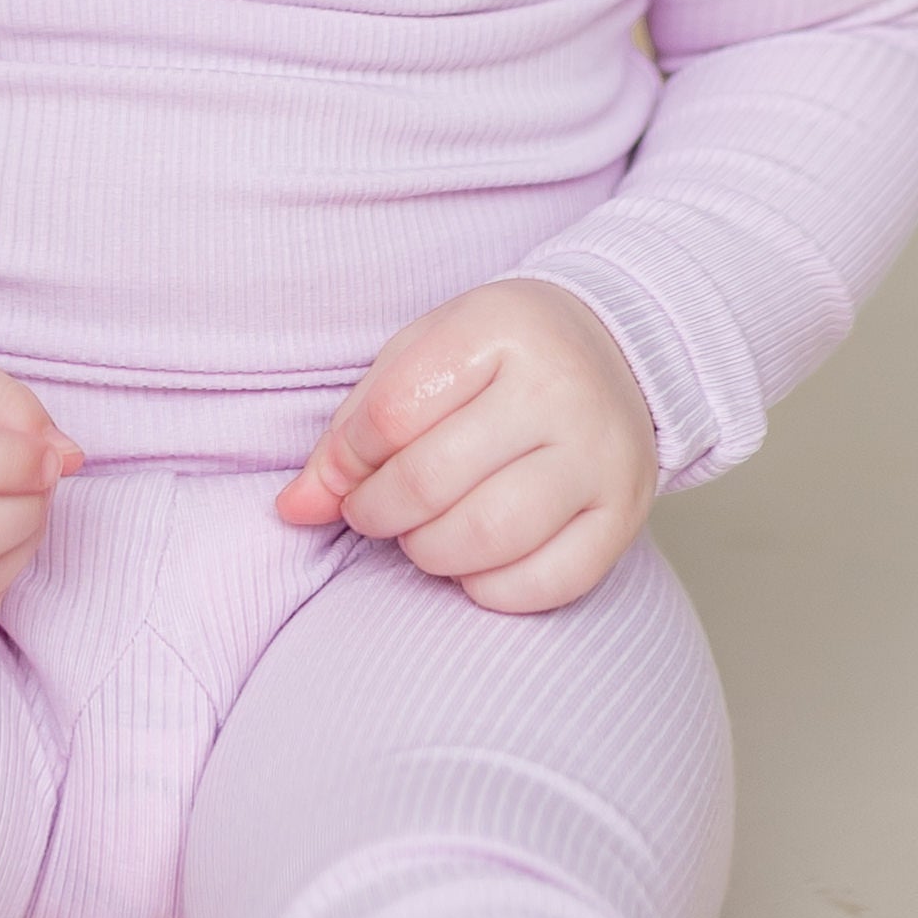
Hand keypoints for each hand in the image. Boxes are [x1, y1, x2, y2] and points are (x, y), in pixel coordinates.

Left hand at [276, 281, 658, 612]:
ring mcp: (601, 457)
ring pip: (487, 539)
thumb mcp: (418, 359)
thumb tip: (294, 510)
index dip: (348, 459)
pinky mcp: (623, 516)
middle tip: (372, 511)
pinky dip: (486, 588)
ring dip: (427, 552)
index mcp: (501, 329)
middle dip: (377, 513)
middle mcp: (561, 391)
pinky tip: (473, 560)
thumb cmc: (496, 360)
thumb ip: (351, 431)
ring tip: (420, 533)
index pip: (392, 414)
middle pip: (432, 482)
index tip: (346, 470)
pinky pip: (542, 584)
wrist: (618, 353)